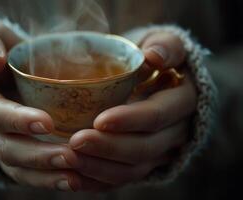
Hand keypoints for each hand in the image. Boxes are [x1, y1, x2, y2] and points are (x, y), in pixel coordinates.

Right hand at [0, 22, 91, 190]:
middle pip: (3, 146)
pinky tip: (71, 180)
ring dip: (43, 173)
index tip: (47, 123)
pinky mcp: (7, 152)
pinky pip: (22, 173)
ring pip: (13, 166)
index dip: (16, 119)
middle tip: (71, 156)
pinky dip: (45, 179)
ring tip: (75, 176)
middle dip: (36, 154)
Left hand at [68, 31, 196, 186]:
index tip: (99, 120)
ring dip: (100, 168)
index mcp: (183, 101)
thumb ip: (165, 46)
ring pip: (133, 170)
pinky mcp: (143, 162)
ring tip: (69, 160)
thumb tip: (154, 57)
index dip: (131, 120)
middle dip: (109, 148)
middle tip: (75, 142)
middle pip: (144, 149)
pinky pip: (122, 179)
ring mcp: (159, 151)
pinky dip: (98, 181)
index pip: (158, 115)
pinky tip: (73, 177)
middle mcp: (175, 132)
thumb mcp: (164, 42)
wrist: (157, 80)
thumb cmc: (154, 58)